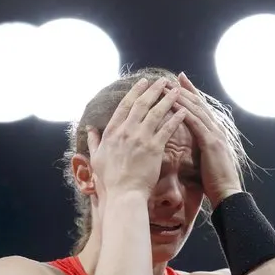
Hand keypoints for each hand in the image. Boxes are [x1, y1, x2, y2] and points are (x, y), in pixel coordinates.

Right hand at [87, 77, 186, 199]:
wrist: (124, 194)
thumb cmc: (110, 180)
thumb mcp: (96, 158)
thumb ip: (93, 141)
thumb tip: (90, 129)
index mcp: (112, 132)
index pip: (124, 106)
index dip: (135, 92)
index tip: (142, 82)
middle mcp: (127, 131)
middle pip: (141, 104)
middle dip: (153, 90)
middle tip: (162, 80)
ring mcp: (141, 138)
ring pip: (156, 113)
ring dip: (167, 99)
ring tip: (176, 90)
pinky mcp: (154, 148)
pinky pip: (167, 129)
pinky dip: (176, 118)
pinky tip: (184, 111)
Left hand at [168, 72, 242, 207]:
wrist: (227, 193)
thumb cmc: (214, 181)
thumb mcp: (206, 159)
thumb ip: (200, 146)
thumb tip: (189, 142)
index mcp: (214, 132)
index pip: (200, 108)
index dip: (189, 94)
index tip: (178, 82)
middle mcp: (216, 129)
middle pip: (198, 104)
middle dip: (183, 90)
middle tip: (169, 79)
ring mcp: (215, 134)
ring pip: (196, 110)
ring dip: (180, 97)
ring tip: (166, 87)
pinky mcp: (211, 142)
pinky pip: (195, 123)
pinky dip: (183, 112)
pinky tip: (173, 104)